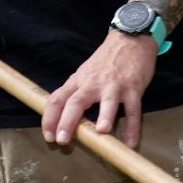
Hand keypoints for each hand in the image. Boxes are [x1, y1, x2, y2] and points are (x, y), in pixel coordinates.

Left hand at [42, 31, 157, 147]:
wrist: (130, 40)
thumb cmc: (106, 60)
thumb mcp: (85, 73)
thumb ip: (76, 92)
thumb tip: (65, 118)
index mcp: (78, 81)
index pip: (57, 99)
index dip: (49, 118)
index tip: (48, 135)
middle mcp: (93, 83)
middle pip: (76, 102)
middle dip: (67, 122)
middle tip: (62, 140)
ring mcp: (114, 85)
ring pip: (108, 101)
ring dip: (106, 116)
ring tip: (102, 132)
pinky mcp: (134, 87)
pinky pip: (134, 109)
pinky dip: (133, 127)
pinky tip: (130, 142)